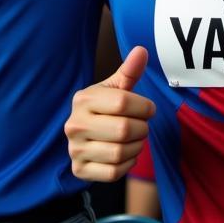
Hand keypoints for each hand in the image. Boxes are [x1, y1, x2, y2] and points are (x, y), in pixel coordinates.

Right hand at [65, 47, 155, 181]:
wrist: (83, 136)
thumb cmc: (104, 108)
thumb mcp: (115, 88)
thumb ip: (129, 71)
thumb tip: (142, 50)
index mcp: (83, 99)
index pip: (123, 102)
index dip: (144, 106)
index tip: (148, 109)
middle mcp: (75, 124)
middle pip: (123, 129)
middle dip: (142, 128)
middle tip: (142, 125)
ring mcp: (75, 149)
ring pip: (120, 152)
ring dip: (137, 146)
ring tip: (135, 139)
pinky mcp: (80, 170)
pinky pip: (113, 173)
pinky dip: (127, 164)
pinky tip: (126, 154)